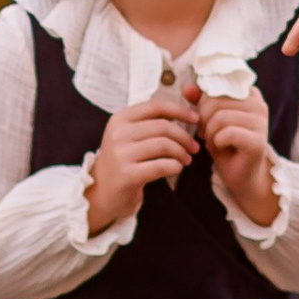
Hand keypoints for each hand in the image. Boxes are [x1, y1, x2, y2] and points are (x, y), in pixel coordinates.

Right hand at [84, 82, 200, 234]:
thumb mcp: (129, 136)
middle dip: (184, 136)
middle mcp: (118, 133)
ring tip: (187, 159)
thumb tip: (183, 113)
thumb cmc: (123, 162)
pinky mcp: (126, 175)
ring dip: (181, 152)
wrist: (102, 192)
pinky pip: (160, 166)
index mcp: (120, 119)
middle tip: (194, 147)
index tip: (195, 119)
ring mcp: (120, 154)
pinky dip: (174, 166)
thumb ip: (150, 123)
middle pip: (162, 126)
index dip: (179, 111)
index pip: (155, 106)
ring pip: (163, 145)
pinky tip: (177, 168)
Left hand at [200, 83, 278, 227]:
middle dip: (204, 119)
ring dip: (210, 133)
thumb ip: (200, 101)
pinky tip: (222, 147)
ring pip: (220, 117)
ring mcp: (262, 123)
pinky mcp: (259, 141)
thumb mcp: (209, 119)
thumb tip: (188, 88)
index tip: (207, 119)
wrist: (240, 174)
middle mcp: (259, 104)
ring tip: (215, 141)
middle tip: (207, 133)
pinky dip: (218, 142)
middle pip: (216, 101)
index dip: (204, 103)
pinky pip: (228, 133)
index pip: (216, 86)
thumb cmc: (225, 144)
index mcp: (249, 94)